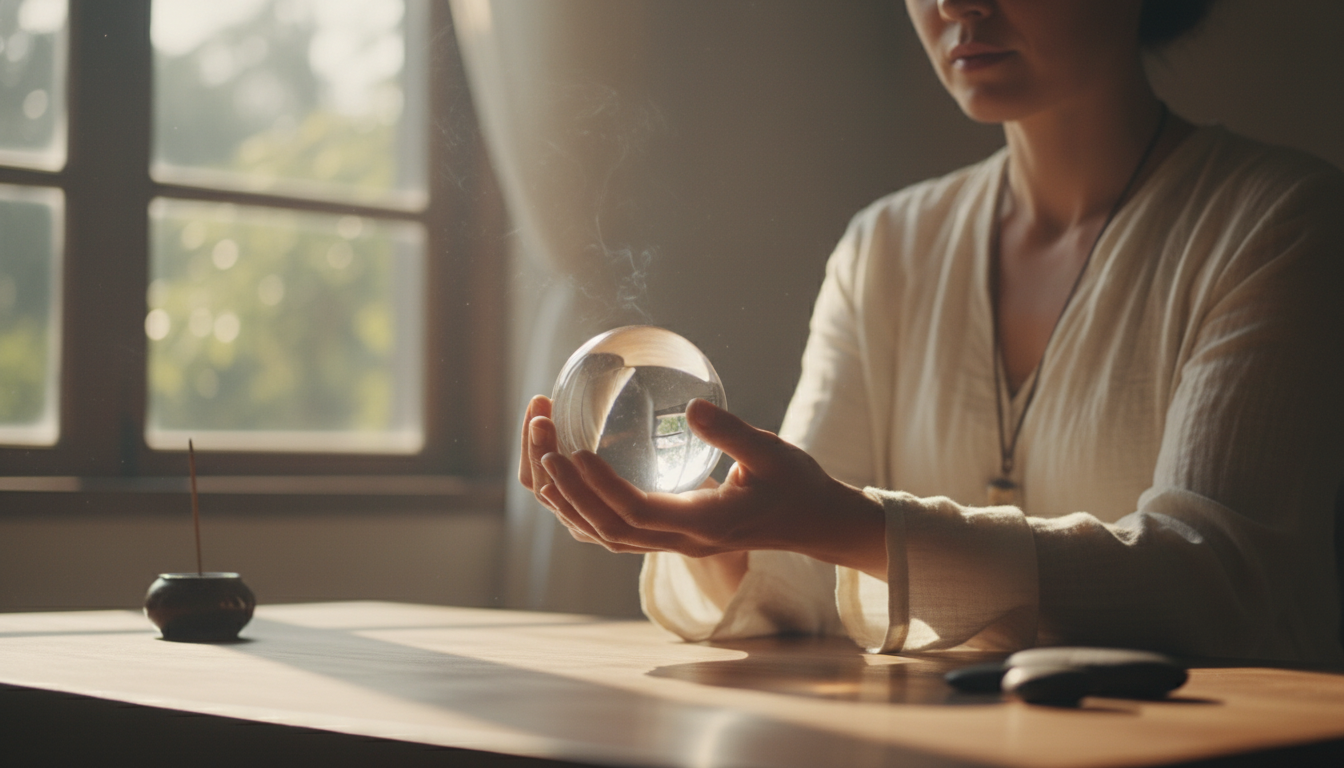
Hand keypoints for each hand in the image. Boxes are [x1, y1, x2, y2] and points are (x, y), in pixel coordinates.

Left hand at [527, 398, 886, 578]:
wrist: (813, 522)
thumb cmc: (796, 485)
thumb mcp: (772, 453)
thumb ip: (732, 433)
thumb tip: (689, 406)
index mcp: (703, 524)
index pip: (637, 513)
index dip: (599, 487)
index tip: (573, 451)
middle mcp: (679, 541)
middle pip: (605, 528)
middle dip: (565, 488)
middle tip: (542, 439)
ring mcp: (672, 543)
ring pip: (602, 534)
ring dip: (565, 498)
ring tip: (541, 449)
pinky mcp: (669, 535)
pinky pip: (613, 530)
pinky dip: (581, 506)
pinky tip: (565, 473)